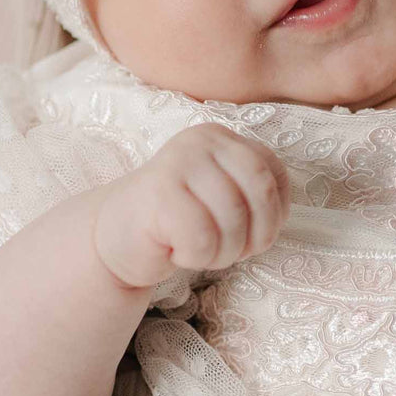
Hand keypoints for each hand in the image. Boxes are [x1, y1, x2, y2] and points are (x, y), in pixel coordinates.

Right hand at [93, 123, 289, 288]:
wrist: (114, 238)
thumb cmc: (177, 223)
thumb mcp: (223, 196)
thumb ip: (252, 192)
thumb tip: (280, 211)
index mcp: (222, 138)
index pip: (272, 171)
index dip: (274, 213)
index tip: (256, 236)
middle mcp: (201, 141)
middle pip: (259, 190)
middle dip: (257, 233)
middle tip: (236, 252)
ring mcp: (178, 163)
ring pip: (233, 218)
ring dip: (224, 252)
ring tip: (202, 251)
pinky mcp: (158, 193)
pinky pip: (202, 237)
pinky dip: (196, 257)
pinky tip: (177, 251)